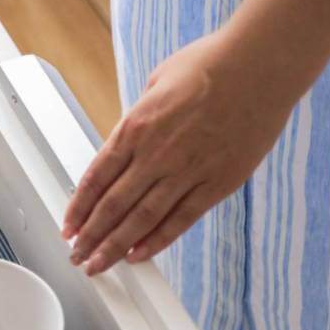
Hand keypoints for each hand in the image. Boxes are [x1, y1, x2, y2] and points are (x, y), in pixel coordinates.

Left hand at [62, 28, 295, 274]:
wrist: (261, 65)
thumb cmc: (210, 64)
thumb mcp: (156, 83)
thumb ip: (139, 117)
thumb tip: (127, 137)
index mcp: (134, 128)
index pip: (95, 178)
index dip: (78, 208)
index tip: (68, 227)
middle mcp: (155, 154)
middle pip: (113, 205)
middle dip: (90, 236)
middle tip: (76, 256)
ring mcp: (187, 170)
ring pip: (142, 219)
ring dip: (116, 246)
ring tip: (98, 265)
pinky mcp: (219, 182)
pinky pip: (182, 218)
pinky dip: (158, 240)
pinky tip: (139, 255)